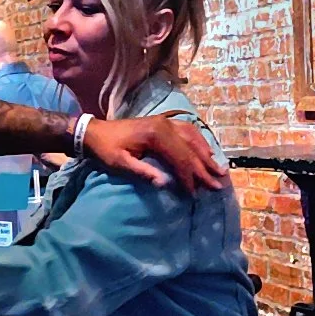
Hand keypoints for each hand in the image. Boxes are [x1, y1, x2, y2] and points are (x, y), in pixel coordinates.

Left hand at [84, 114, 227, 191]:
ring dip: (206, 155)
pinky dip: (200, 142)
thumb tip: (164, 183)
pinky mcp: (164, 123)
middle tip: (218, 185)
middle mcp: (165, 125)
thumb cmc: (106, 150)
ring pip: (193, 138)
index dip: (189, 177)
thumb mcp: (120, 164)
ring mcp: (166, 122)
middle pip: (190, 149)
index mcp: (155, 135)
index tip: (195, 193)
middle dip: (204, 169)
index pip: (180, 158)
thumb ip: (142, 172)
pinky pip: (188, 131)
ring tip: (219, 170)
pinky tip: (207, 152)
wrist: (95, 132)